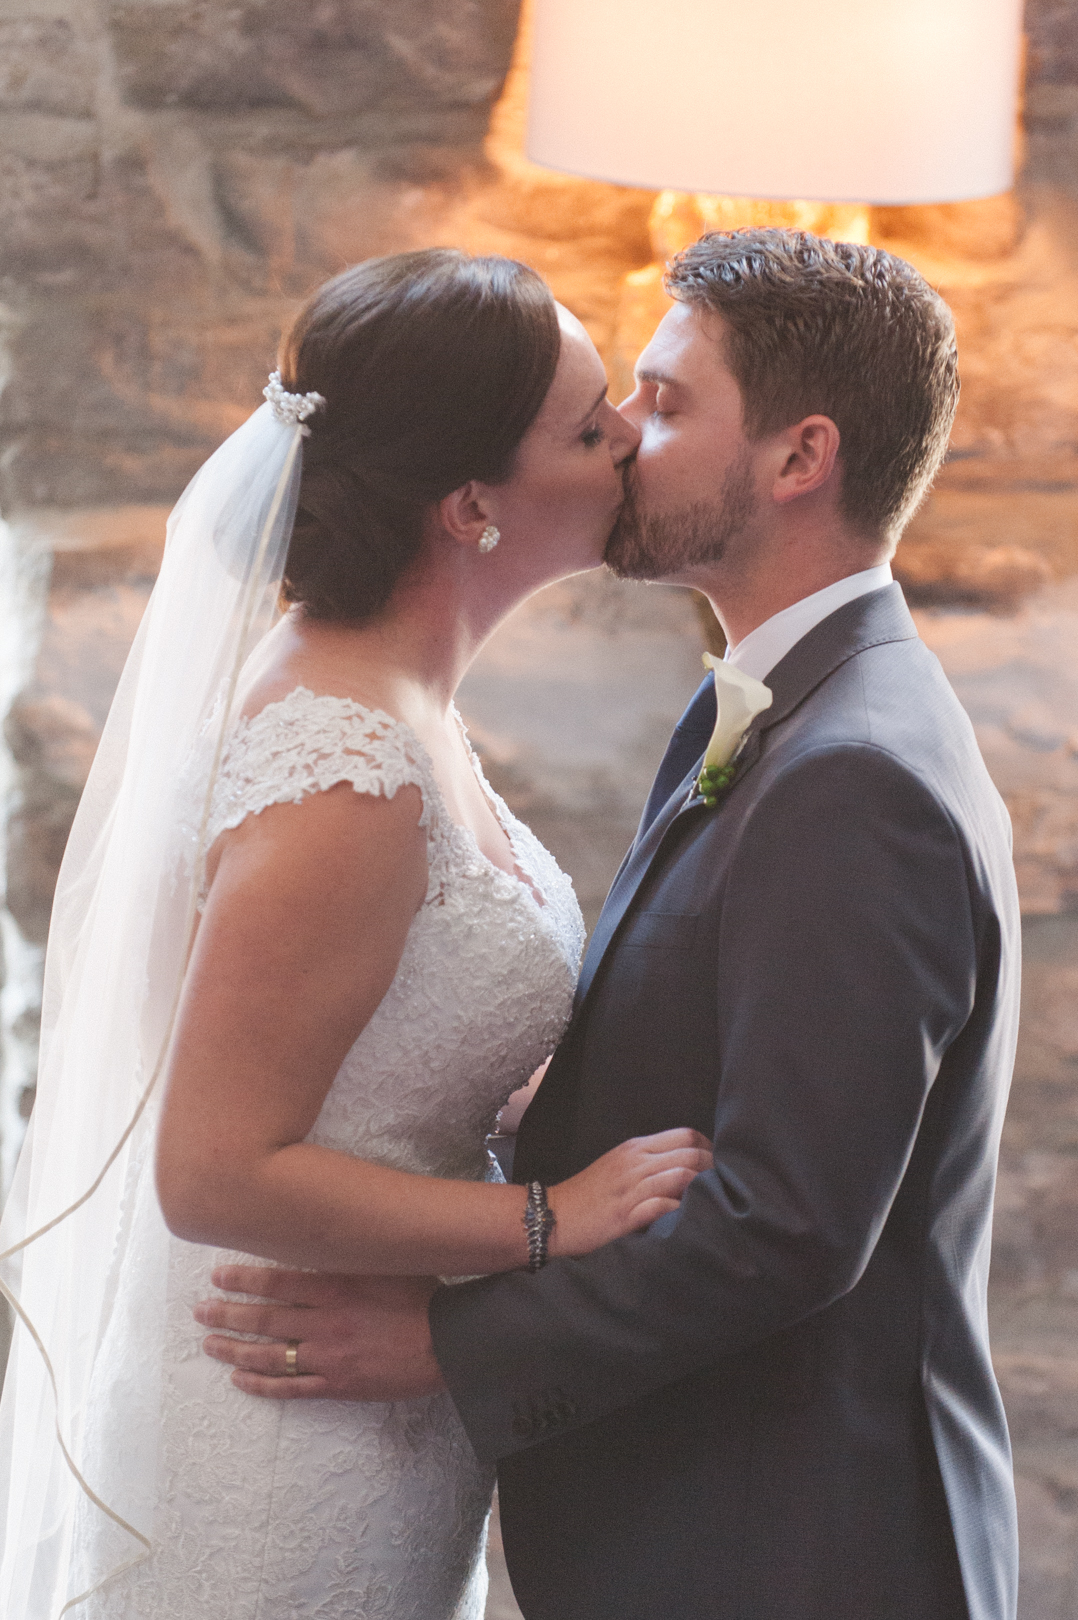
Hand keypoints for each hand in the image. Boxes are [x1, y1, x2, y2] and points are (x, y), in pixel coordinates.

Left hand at [194, 1266, 444, 1400]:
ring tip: (210, 1345)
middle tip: (201, 1312)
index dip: (243, 1279)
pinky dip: (262, 1384)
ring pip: (270, 1356)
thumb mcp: (385, 1262)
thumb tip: (318, 1235)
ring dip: (235, 1350)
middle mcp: (325, 1321)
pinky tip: (241, 1379)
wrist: (449, 1343)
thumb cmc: (423, 1295)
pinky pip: (291, 1387)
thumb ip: (350, 1254)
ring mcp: (329, 1356)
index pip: (276, 1281)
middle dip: (227, 1315)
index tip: (217, 1277)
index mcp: (336, 1286)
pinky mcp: (338, 1384)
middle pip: (264, 1319)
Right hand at [549, 1127, 712, 1257]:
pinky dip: (681, 1211)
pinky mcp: (624, 1215)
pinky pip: (663, 1205)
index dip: (708, 1149)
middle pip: (690, 1152)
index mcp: (634, 1148)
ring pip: (682, 1175)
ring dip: (704, 1190)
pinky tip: (688, 1220)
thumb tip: (685, 1167)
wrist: (550, 1216)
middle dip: (714, 1169)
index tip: (716, 1167)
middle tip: (724, 1189)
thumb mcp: (617, 1167)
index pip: (685, 1134)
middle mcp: (635, 1162)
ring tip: (713, 1205)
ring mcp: (630, 1188)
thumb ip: (648, 1162)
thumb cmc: (587, 1196)